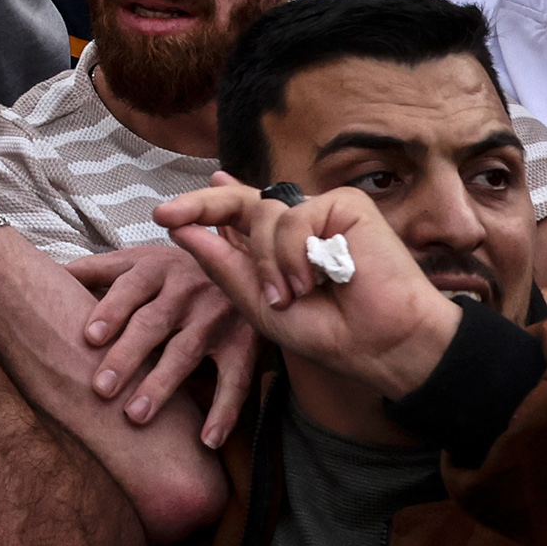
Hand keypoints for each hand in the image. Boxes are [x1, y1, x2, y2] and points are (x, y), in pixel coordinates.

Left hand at [70, 242, 264, 443]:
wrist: (245, 264)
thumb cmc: (175, 269)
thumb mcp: (139, 259)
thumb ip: (96, 269)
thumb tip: (48, 274)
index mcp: (156, 267)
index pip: (129, 289)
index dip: (110, 311)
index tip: (88, 338)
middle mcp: (187, 290)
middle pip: (152, 324)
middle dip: (127, 357)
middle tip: (101, 389)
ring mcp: (217, 317)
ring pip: (185, 354)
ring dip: (161, 386)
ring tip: (135, 416)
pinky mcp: (244, 343)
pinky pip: (235, 381)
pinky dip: (225, 412)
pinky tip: (207, 440)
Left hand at [155, 177, 466, 405]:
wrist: (383, 346)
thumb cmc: (330, 332)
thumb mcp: (260, 303)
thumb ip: (222, 264)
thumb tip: (181, 229)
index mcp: (279, 245)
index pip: (235, 215)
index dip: (200, 209)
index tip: (163, 216)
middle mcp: (298, 224)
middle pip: (241, 199)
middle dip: (202, 205)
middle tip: (167, 215)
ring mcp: (322, 212)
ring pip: (264, 213)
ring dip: (268, 260)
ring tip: (295, 294)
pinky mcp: (346, 205)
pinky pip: (295, 216)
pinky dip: (295, 251)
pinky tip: (317, 278)